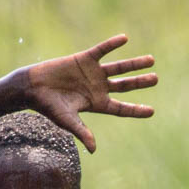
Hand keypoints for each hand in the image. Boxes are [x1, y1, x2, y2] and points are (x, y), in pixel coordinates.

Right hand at [21, 34, 157, 152]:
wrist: (32, 87)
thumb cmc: (49, 107)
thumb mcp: (67, 120)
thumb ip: (82, 132)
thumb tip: (94, 150)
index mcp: (97, 104)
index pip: (121, 108)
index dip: (136, 110)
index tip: (152, 111)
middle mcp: (97, 88)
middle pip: (124, 86)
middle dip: (140, 82)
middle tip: (155, 79)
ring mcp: (92, 73)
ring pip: (118, 68)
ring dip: (134, 64)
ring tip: (151, 60)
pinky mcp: (84, 59)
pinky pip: (101, 50)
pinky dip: (112, 44)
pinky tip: (124, 39)